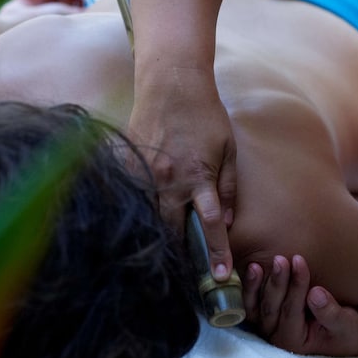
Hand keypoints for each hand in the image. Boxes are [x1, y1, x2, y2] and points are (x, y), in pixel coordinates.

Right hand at [127, 76, 236, 280]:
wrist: (170, 82)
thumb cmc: (205, 114)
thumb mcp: (228, 149)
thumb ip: (227, 187)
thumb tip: (225, 221)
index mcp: (198, 177)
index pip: (209, 226)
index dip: (216, 253)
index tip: (222, 275)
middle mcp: (170, 180)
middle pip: (172, 229)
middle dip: (180, 252)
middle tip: (188, 270)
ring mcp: (146, 173)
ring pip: (149, 216)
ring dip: (159, 234)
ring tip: (166, 250)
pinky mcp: (129, 164)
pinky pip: (133, 195)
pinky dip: (139, 209)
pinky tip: (142, 218)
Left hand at [243, 255, 357, 355]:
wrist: (343, 331)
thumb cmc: (346, 328)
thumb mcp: (346, 324)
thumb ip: (331, 312)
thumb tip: (316, 294)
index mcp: (295, 342)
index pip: (292, 311)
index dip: (296, 286)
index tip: (300, 261)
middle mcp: (277, 336)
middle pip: (272, 308)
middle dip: (277, 282)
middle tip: (281, 259)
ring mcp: (267, 326)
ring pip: (257, 306)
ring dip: (256, 284)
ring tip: (257, 264)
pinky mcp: (263, 315)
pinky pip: (251, 302)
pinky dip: (250, 286)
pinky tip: (252, 268)